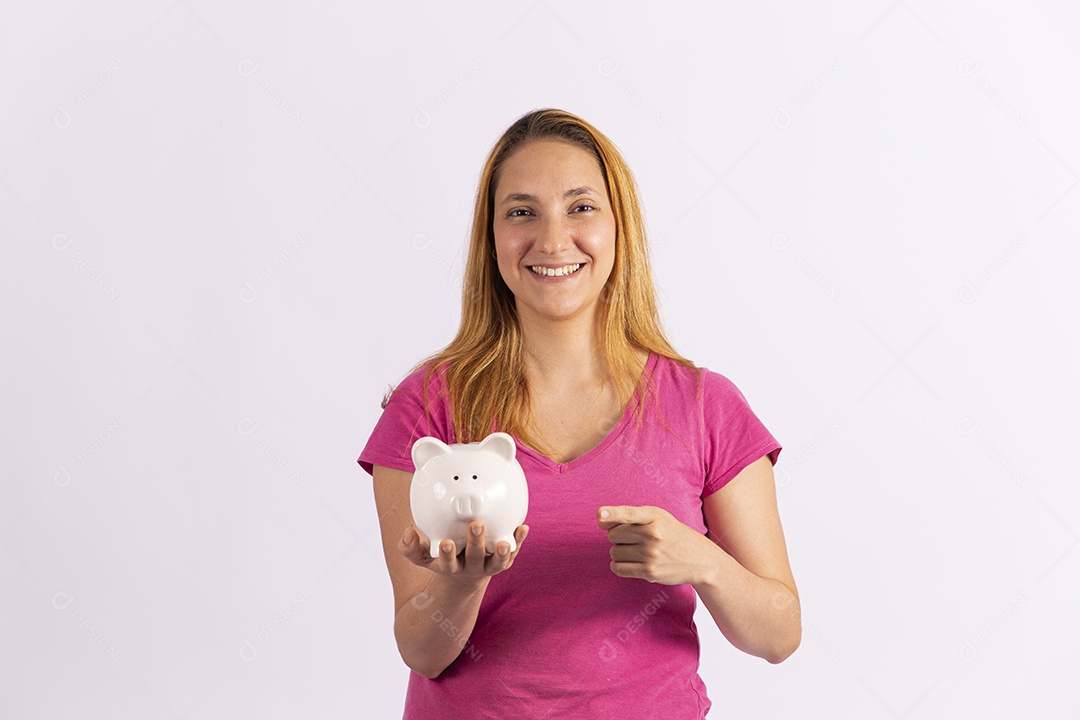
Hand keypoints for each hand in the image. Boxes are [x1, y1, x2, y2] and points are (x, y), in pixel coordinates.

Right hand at [399, 521, 529, 580]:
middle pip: (475, 557)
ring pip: (497, 561)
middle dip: (476, 542)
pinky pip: (514, 552)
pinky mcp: (504, 561)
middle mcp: (471, 567)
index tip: (446, 543)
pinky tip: (522, 527)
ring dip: (502, 552)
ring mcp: (489, 565)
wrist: (465, 575)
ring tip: (505, 542)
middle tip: (476, 524)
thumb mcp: (423, 557)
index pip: (447, 562)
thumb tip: (408, 532)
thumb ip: (410, 547)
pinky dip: (518, 541)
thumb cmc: (443, 557)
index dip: (447, 554)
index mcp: (450, 566)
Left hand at [598, 505, 717, 585]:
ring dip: (620, 552)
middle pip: (613, 535)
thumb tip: (600, 522)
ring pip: (614, 552)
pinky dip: (619, 566)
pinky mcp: (650, 572)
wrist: (700, 560)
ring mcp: (651, 554)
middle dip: (618, 538)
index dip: (612, 513)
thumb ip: (630, 516)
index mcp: (654, 516)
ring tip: (637, 551)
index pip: (629, 513)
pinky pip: (619, 568)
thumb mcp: (658, 517)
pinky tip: (630, 562)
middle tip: (634, 539)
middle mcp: (653, 534)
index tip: (599, 514)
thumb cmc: (672, 534)